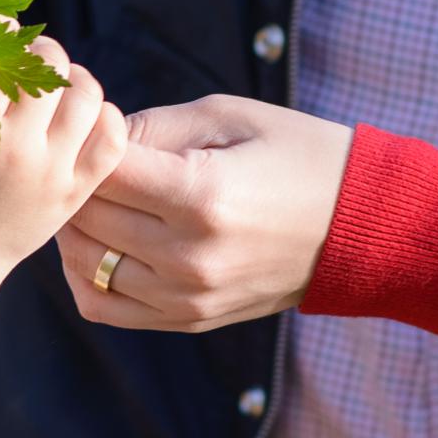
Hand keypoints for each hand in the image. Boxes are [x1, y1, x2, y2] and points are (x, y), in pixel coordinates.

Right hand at [0, 37, 125, 377]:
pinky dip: (104, 116)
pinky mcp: (72, 195)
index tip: (1, 31)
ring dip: (74, 78)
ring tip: (60, 85)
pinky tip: (84, 117)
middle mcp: (10, 145)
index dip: (3, 28)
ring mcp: (46, 172)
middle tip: (31, 57)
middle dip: (40, 48)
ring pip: (86, 94)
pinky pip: (111, 139)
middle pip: (49, 63)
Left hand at [57, 95, 353, 332]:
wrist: (361, 228)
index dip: (90, 139)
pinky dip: (86, 275)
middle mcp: (188, 256)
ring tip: (97, 197)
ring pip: (83, 263)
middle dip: (77, 179)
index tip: (103, 123)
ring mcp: (187, 296)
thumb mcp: (230, 117)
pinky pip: (103, 307)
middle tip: (89, 156)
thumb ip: (154, 126)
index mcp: (201, 195)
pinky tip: (103, 242)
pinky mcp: (189, 320)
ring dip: (76, 226)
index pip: (101, 169)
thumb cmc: (299, 156)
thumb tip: (96, 138)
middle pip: (85, 215)